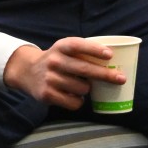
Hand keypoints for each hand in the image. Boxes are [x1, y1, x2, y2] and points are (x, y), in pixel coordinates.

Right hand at [2, 36, 123, 109]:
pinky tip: (75, 95)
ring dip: (88, 88)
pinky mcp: (47, 95)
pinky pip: (74, 102)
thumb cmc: (56, 60)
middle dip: (106, 75)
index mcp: (60, 47)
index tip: (109, 55)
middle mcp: (54, 61)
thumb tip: (113, 62)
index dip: (94, 49)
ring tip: (83, 85)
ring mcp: (50, 79)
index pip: (78, 46)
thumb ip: (82, 52)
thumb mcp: (64, 49)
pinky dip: (79, 100)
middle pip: (85, 69)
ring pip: (82, 88)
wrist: (27, 71)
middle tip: (120, 78)